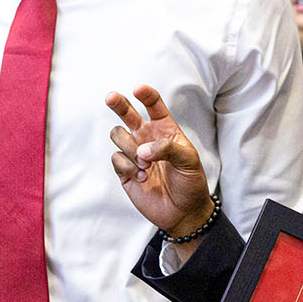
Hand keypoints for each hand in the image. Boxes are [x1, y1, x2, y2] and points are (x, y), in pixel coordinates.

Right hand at [106, 86, 213, 239]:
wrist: (183, 212)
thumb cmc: (190, 182)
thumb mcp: (188, 161)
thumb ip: (167, 148)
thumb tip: (141, 150)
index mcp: (165, 129)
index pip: (154, 105)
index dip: (146, 95)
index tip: (139, 89)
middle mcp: (146, 137)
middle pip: (127, 113)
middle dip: (118, 103)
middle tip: (111, 97)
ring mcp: (133, 153)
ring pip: (118, 134)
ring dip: (130, 148)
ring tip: (146, 165)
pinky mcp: (124, 171)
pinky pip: (116, 158)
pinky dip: (128, 166)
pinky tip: (142, 177)